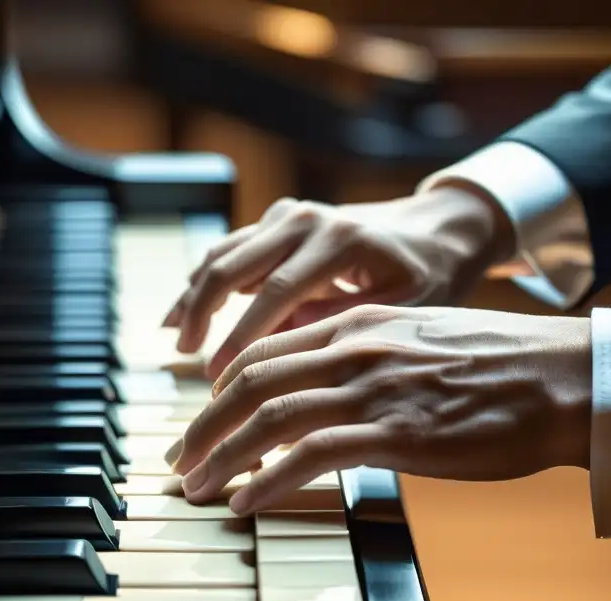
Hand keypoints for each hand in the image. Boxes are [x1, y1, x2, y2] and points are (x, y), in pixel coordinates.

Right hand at [163, 185, 511, 377]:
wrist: (434, 229)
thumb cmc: (427, 275)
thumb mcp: (402, 307)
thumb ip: (345, 326)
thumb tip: (285, 359)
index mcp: (340, 241)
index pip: (277, 292)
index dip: (242, 336)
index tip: (216, 375)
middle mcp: (306, 220)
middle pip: (233, 265)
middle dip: (202, 313)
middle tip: (185, 358)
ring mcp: (288, 216)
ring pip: (223, 254)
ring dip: (194, 297)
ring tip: (176, 341)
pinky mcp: (278, 220)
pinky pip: (230, 251)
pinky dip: (203, 282)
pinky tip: (183, 315)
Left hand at [169, 304, 592, 514]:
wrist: (562, 378)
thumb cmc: (500, 364)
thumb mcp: (420, 339)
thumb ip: (369, 355)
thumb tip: (331, 387)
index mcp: (358, 325)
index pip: (265, 351)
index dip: (222, 388)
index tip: (206, 419)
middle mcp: (355, 349)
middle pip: (250, 381)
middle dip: (203, 424)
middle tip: (179, 459)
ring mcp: (374, 390)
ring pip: (269, 416)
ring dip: (221, 455)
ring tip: (195, 487)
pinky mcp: (397, 434)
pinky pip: (310, 454)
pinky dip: (267, 480)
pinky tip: (245, 502)